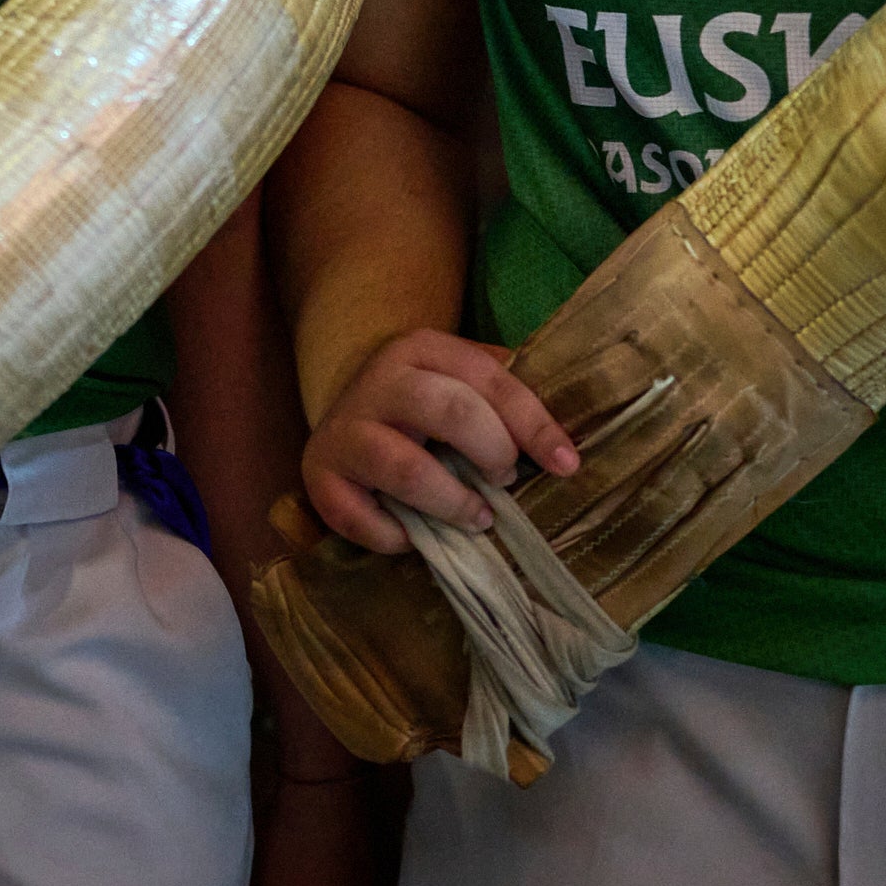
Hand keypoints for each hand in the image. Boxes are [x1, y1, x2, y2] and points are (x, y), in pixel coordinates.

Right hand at [302, 330, 579, 551]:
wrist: (345, 412)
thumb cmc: (425, 404)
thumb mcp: (461, 380)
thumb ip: (507, 396)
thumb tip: (565, 442)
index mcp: (421, 348)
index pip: (489, 379)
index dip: (534, 424)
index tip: (567, 465)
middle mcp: (378, 381)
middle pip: (451, 413)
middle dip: (493, 453)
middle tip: (505, 480)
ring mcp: (344, 430)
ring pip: (407, 471)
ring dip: (454, 502)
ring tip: (477, 515)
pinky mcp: (318, 477)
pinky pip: (363, 519)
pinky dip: (399, 537)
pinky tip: (417, 534)